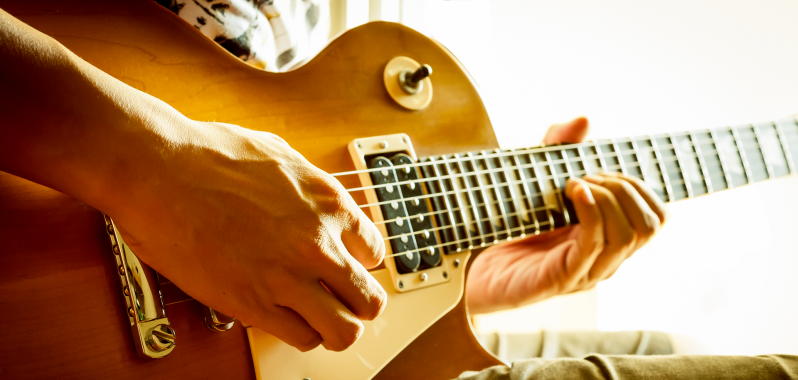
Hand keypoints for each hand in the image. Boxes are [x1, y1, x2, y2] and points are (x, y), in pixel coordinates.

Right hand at [111, 120, 386, 351]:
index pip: (375, 252)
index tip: (346, 265)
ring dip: (334, 327)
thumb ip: (311, 187)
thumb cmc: (209, 154)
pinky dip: (299, 334)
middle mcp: (318, 244)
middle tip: (340, 299)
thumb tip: (321, 204)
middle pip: (370, 300)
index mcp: (329, 204)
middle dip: (358, 303)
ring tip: (318, 318)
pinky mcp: (253, 304)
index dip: (359, 262)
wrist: (158, 169)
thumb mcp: (281, 155)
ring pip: (344, 331)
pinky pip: (301, 339)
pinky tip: (284, 318)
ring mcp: (288, 278)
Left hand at [466, 117, 668, 313]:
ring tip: (575, 184)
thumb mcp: (537, 181)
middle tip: (586, 176)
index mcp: (610, 238)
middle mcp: (606, 259)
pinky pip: (593, 246)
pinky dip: (590, 213)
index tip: (603, 170)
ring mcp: (587, 271)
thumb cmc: (510, 228)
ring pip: (627, 236)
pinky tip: (575, 192)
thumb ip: (559, 150)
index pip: (657, 217)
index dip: (640, 187)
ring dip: (607, 199)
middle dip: (625, 188)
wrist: (474, 267)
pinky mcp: (562, 278)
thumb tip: (584, 119)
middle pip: (648, 225)